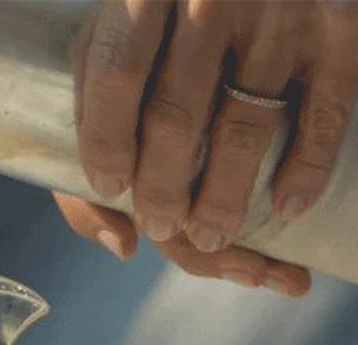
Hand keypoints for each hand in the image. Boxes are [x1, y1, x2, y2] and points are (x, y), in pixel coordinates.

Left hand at [57, 0, 357, 296]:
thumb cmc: (166, 16)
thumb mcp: (116, 37)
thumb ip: (96, 116)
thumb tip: (118, 232)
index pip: (117, 74)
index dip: (107, 143)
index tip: (112, 188)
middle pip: (176, 113)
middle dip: (164, 187)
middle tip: (163, 225)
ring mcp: (280, 11)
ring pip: (244, 126)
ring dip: (224, 197)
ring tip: (210, 236)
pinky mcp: (338, 28)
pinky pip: (325, 114)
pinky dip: (305, 170)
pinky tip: (285, 208)